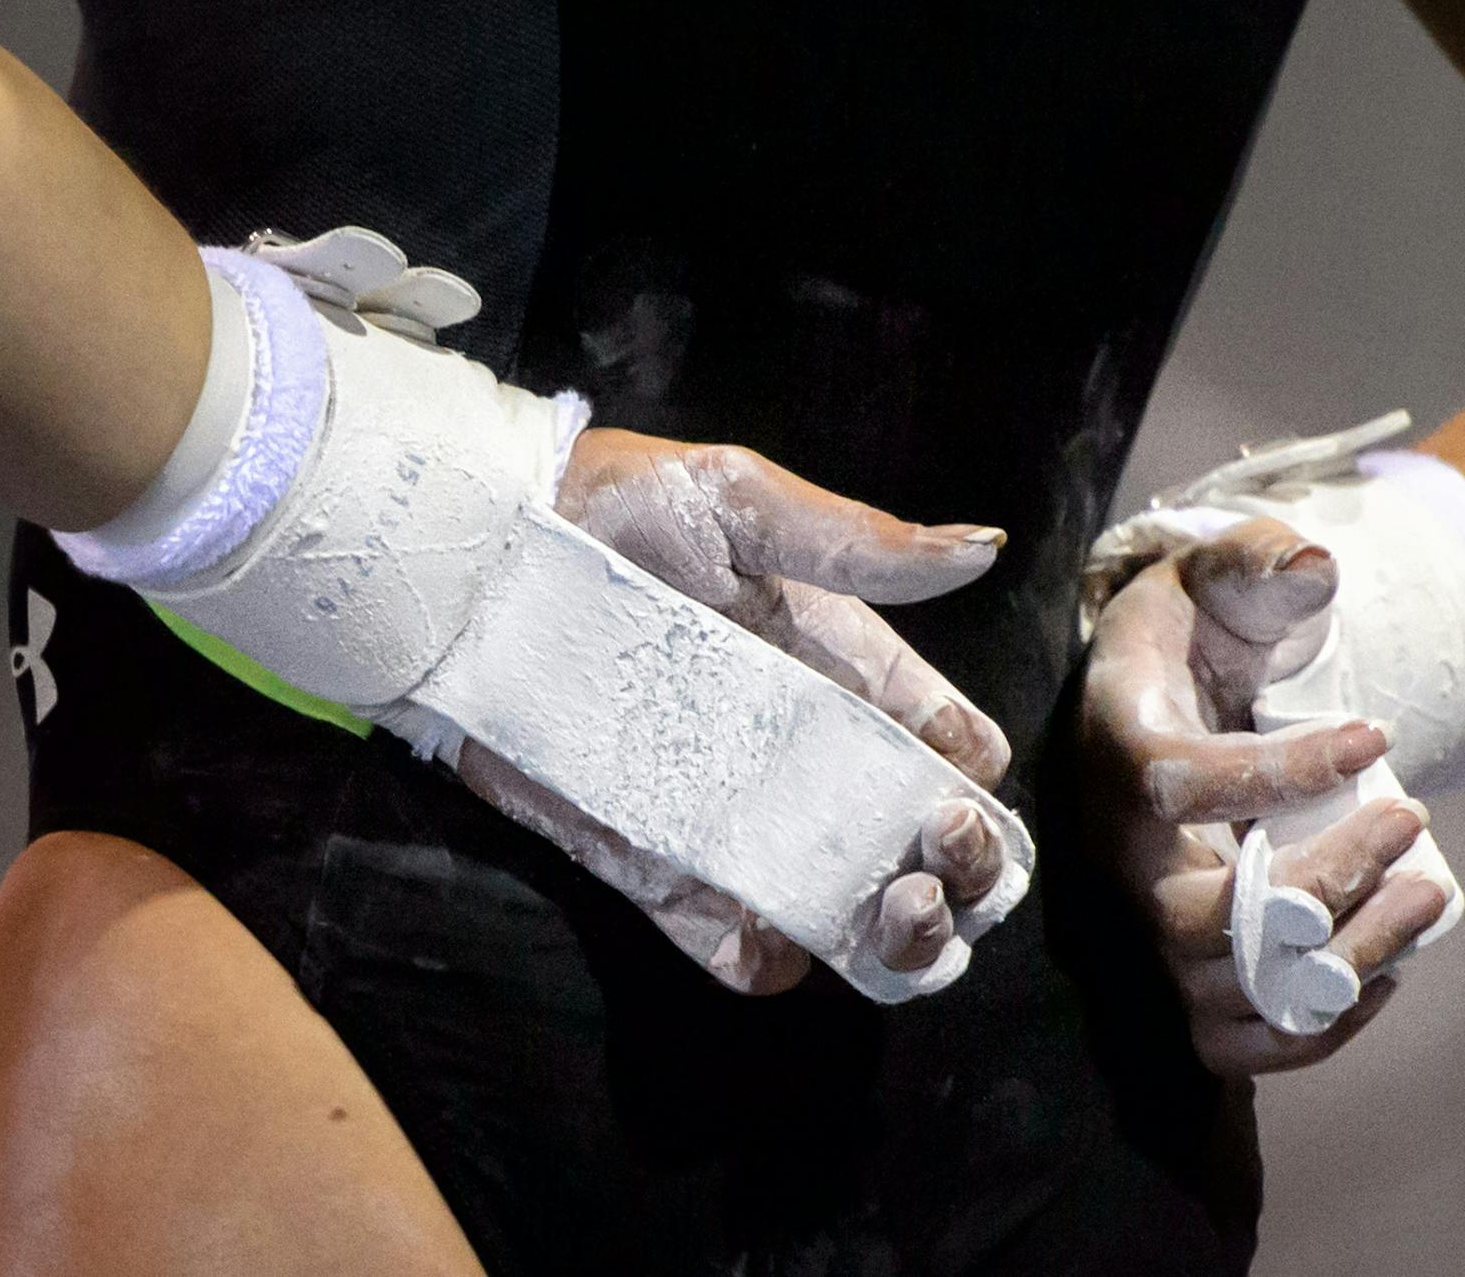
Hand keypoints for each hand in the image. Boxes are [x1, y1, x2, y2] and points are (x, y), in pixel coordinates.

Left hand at [461, 428, 1012, 994]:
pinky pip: (732, 944)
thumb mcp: (744, 504)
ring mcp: (738, 821)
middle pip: (924, 845)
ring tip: (895, 910)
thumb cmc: (614, 510)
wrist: (479, 565)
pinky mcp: (658, 869)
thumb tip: (986, 545)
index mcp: (846, 671)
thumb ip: (863, 542)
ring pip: (849, 913)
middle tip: (936, 855)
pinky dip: (765, 961)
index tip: (961, 783)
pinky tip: (783, 942)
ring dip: (896, 936)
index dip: (974, 776)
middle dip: (966, 868)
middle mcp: (805, 758)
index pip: (949, 745)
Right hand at [1077, 516, 1447, 1073]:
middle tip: (1412, 818)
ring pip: (1226, 992)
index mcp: (1119, 748)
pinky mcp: (1192, 966)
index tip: (1374, 734)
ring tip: (1429, 891)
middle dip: (1325, 884)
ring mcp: (1155, 919)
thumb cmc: (1194, 632)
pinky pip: (1234, 1041)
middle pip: (1200, 921)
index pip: (1179, 784)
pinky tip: (1390, 967)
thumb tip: (1317, 563)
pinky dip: (1315, 1030)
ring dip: (1342, 962)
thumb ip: (1259, 560)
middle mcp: (1125, 853)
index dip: (1280, 773)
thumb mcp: (1215, 575)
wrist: (1165, 694)